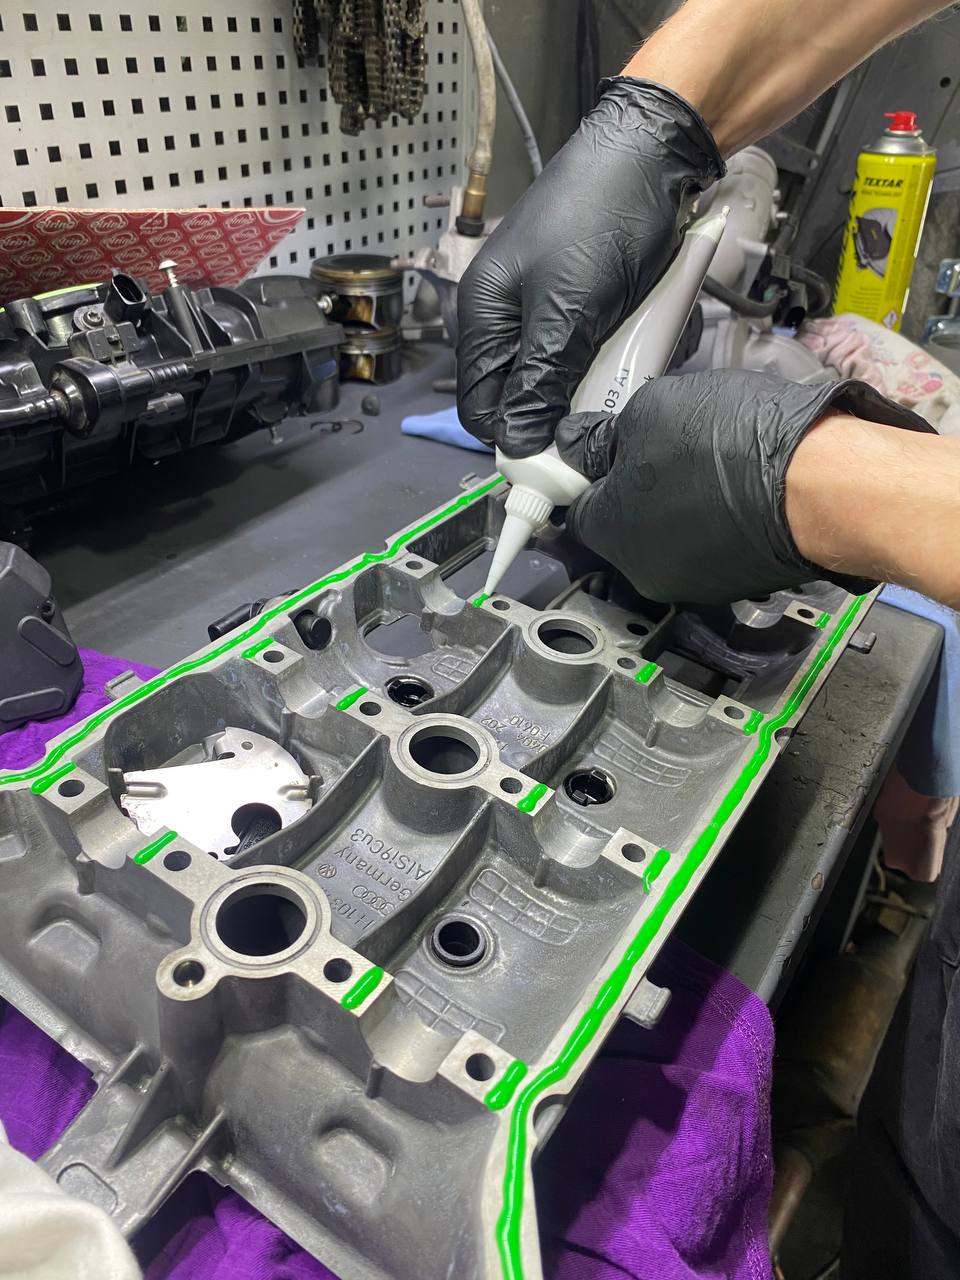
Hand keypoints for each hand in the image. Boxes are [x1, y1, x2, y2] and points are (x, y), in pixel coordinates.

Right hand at [456, 78, 723, 457]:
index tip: (564, 458)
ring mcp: (555, 311)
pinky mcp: (595, 304)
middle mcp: (512, 319)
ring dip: (620, 370)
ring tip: (649, 338)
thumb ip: (540, 383)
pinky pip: (610, 349)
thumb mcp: (568, 311)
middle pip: (535, 399)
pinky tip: (659, 320)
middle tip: (618, 387)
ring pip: (580, 378)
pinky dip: (639, 344)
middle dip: (580, 400)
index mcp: (485, 318)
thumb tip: (518, 445)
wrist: (657, 148)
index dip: (518, 440)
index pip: (483, 409)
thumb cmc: (602, 214)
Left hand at [556, 369, 933, 603]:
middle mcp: (646, 571)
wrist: (824, 486)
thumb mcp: (648, 413)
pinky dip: (721, 517)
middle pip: (626, 525)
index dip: (592, 471)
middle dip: (641, 486)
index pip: (579, 506)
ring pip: (673, 535)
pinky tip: (743, 483)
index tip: (608, 447)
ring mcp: (697, 583)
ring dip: (683, 501)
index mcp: (610, 534)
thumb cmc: (732, 446)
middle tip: (667, 444)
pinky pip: (715, 544)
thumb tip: (582, 446)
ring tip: (714, 460)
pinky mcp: (742, 582)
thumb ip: (605, 436)